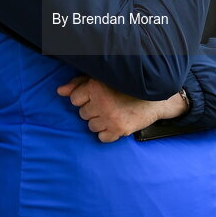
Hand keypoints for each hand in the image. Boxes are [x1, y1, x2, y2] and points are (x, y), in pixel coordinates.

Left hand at [57, 75, 189, 142]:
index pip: (75, 99)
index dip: (85, 98)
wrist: (155, 99)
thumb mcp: (103, 79)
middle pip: (82, 114)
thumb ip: (79, 84)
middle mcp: (102, 102)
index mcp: (96, 86)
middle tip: (108, 103)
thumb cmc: (127, 86)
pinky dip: (108, 133)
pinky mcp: (119, 130)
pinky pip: (101, 138)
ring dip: (99, 121)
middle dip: (92, 109)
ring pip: (91, 126)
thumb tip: (60, 91)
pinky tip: (116, 122)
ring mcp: (110, 118)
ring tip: (113, 112)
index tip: (97, 96)